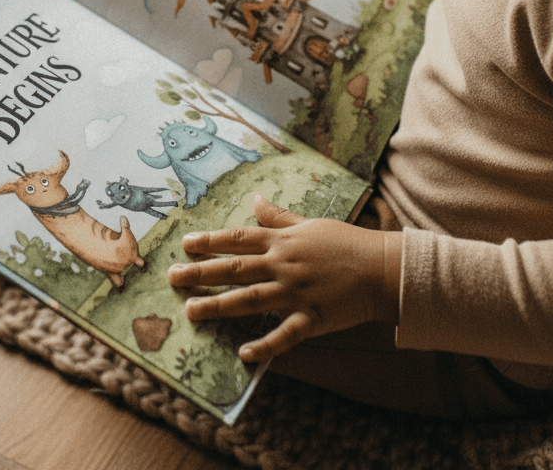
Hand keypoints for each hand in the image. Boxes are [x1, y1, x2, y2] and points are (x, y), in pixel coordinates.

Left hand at [167, 195, 401, 362]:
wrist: (381, 267)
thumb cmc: (345, 243)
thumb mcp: (309, 223)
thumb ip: (278, 216)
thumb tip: (256, 199)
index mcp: (281, 241)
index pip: (238, 239)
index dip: (209, 241)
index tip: (184, 244)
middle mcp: (282, 264)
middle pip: (234, 268)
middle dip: (200, 272)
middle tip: (172, 278)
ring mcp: (295, 292)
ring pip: (249, 299)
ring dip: (218, 305)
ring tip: (191, 310)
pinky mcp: (312, 317)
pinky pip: (285, 334)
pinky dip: (265, 344)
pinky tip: (243, 352)